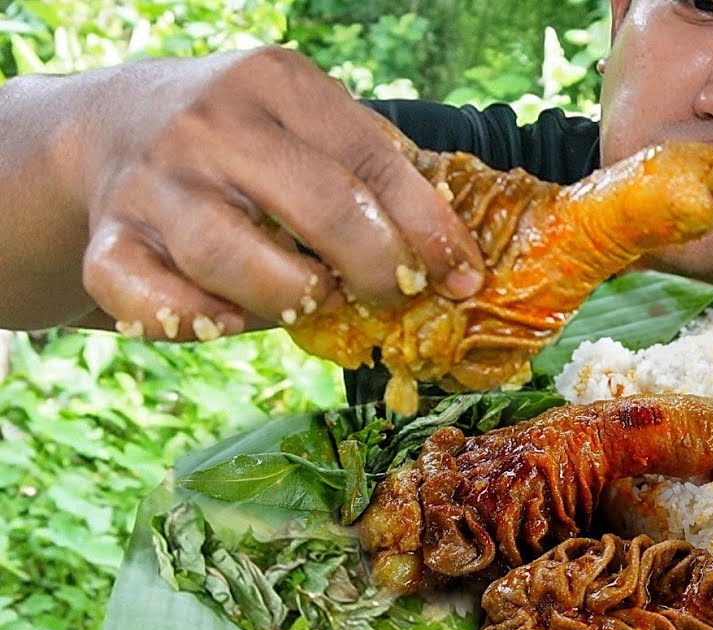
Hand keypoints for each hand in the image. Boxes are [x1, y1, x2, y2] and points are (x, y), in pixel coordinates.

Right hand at [79, 46, 483, 340]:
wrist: (114, 124)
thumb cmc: (246, 139)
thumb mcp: (308, 123)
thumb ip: (374, 171)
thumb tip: (456, 258)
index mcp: (278, 85)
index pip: (374, 162)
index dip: (429, 230)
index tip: (462, 277)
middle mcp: (212, 125)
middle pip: (322, 209)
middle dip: (377, 268)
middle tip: (393, 294)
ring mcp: (155, 182)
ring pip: (234, 259)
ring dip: (291, 295)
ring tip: (309, 295)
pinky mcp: (110, 238)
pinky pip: (149, 298)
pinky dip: (194, 320)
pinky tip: (226, 318)